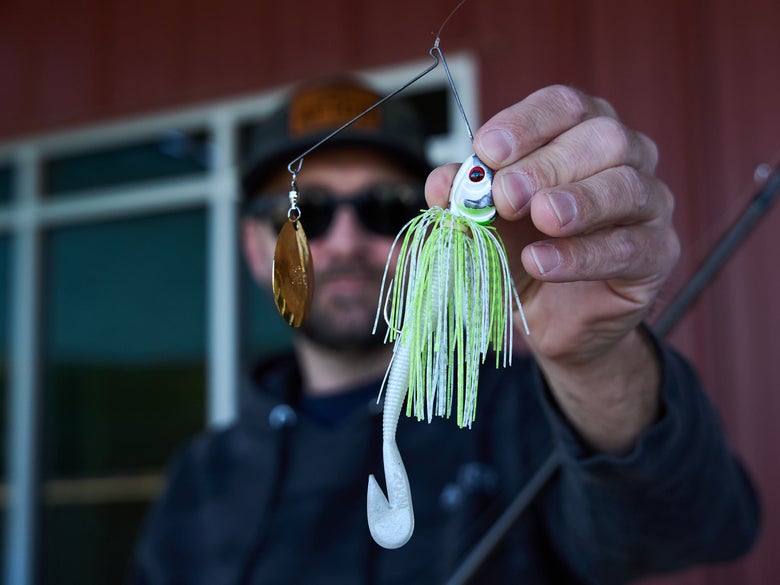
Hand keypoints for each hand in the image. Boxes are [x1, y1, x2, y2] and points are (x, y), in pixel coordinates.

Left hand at [426, 85, 679, 452]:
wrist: (553, 318)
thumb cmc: (523, 253)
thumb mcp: (485, 223)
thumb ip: (465, 200)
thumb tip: (441, 183)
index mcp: (578, 133)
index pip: (562, 106)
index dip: (526, 123)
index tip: (488, 149)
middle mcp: (623, 157)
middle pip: (600, 138)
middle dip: (547, 165)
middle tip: (507, 195)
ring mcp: (648, 203)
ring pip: (625, 186)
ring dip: (577, 201)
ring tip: (541, 220)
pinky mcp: (656, 252)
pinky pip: (628, 247)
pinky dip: (581, 255)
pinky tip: (543, 262)